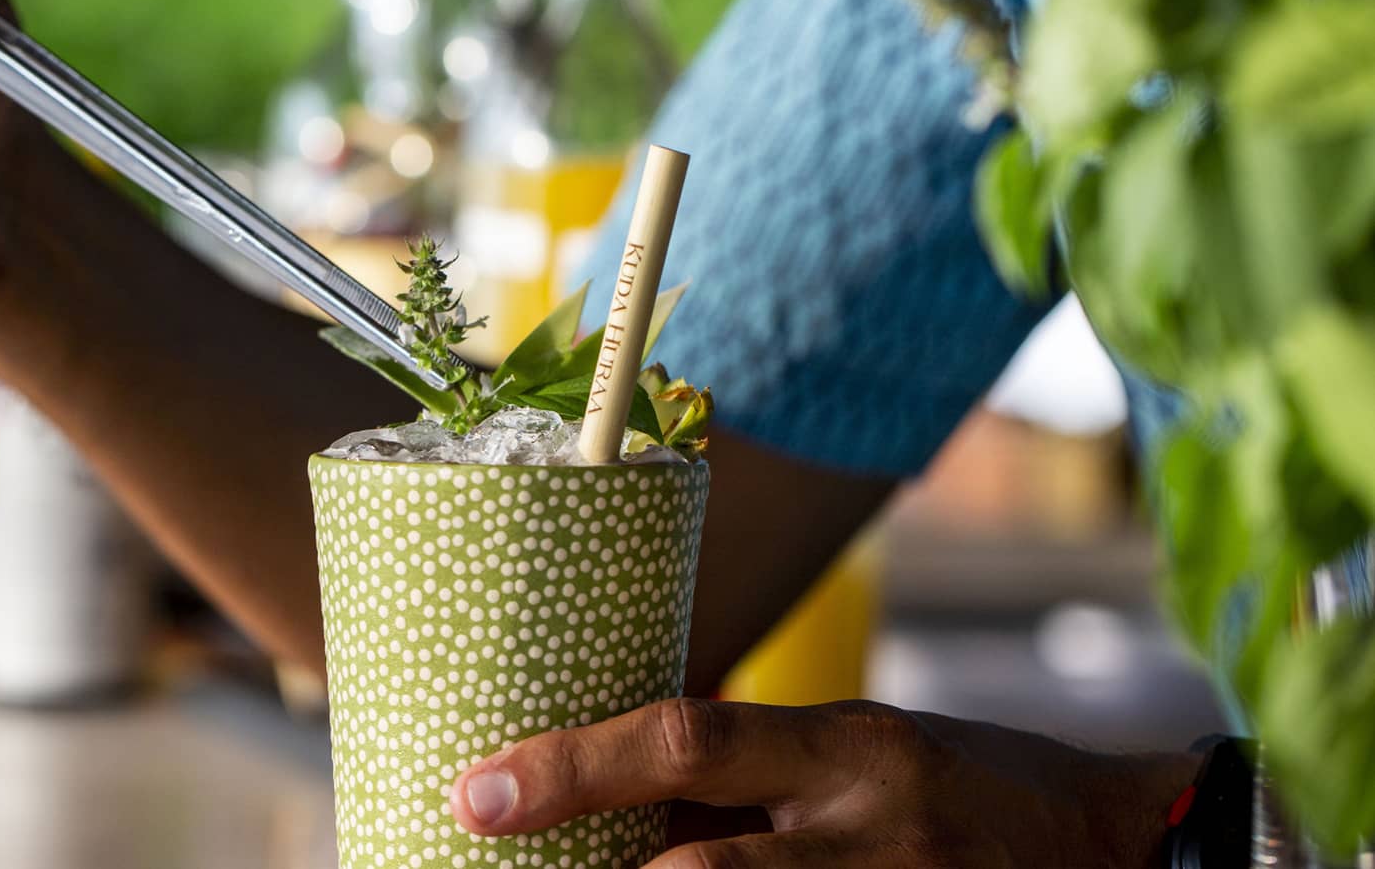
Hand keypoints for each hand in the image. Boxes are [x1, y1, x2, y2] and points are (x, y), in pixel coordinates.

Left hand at [449, 697, 1196, 867]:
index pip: (690, 739)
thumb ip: (753, 770)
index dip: (576, 763)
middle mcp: (864, 835)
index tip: (479, 787)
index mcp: (848, 748)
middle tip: (483, 851)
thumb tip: (622, 781)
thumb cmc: (963, 781)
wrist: (1113, 847)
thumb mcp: (859, 746)